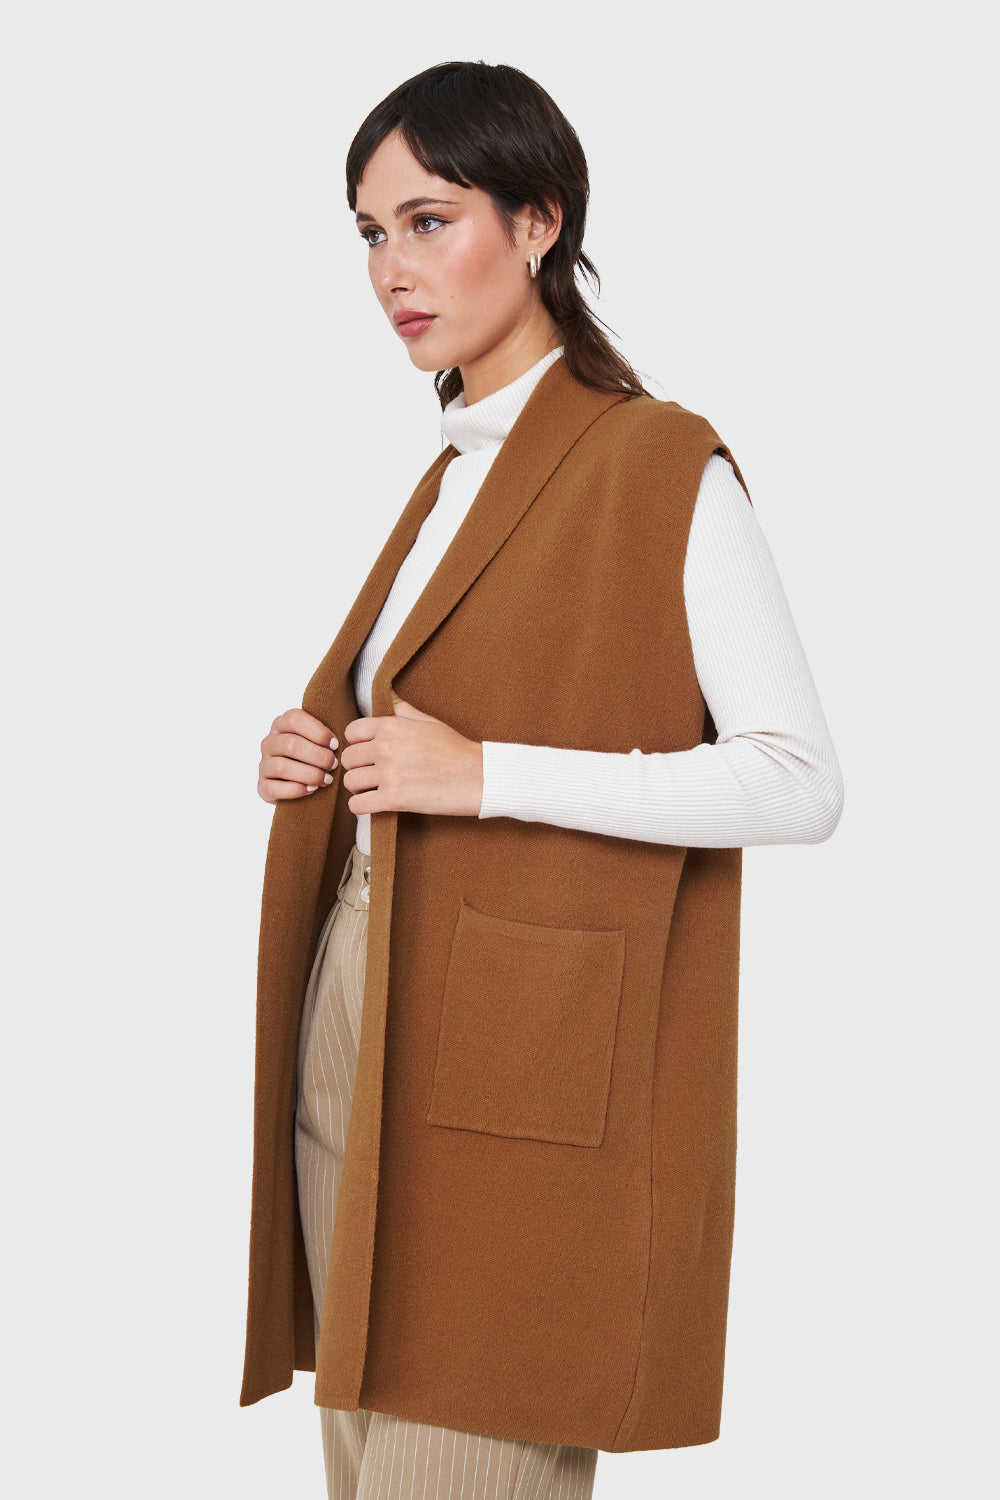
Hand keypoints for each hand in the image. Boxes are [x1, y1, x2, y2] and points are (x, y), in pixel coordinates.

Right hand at [258, 707, 338, 802]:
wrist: (308, 789)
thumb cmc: (318, 759)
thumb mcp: (321, 742)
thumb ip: (327, 735)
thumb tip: (339, 741)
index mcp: (282, 724)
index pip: (294, 719)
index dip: (317, 731)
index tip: (335, 744)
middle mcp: (269, 742)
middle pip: (290, 744)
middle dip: (318, 756)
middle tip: (334, 764)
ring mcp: (263, 765)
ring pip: (282, 766)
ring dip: (309, 773)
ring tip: (327, 779)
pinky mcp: (263, 787)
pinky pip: (274, 788)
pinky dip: (297, 789)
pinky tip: (312, 789)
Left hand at [340, 691, 483, 817]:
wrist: (478, 777)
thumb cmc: (456, 750)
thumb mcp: (429, 722)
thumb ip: (403, 711)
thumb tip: (388, 696)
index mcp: (392, 726)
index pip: (351, 732)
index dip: (357, 743)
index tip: (367, 752)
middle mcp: (386, 747)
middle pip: (348, 758)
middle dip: (357, 767)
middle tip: (371, 773)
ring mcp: (388, 774)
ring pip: (350, 782)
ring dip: (359, 788)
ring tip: (373, 789)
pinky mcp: (393, 799)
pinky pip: (357, 805)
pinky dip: (362, 806)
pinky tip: (374, 803)